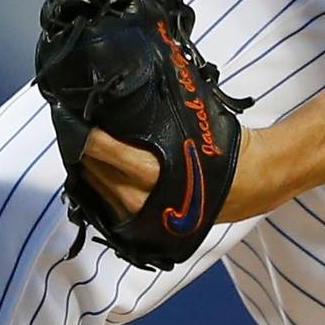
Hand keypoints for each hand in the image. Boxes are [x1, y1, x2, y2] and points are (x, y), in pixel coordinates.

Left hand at [83, 125, 295, 227]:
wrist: (252, 181)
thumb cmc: (221, 145)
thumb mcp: (189, 122)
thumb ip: (154, 115)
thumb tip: (119, 94)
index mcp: (155, 171)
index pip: (103, 150)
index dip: (84, 133)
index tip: (71, 114)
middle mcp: (145, 199)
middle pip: (95, 172)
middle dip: (82, 149)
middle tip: (74, 127)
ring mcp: (144, 218)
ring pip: (98, 192)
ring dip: (88, 169)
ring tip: (82, 146)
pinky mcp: (146, 229)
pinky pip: (110, 207)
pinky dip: (100, 187)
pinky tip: (96, 170)